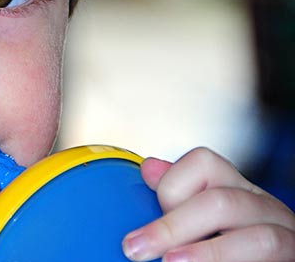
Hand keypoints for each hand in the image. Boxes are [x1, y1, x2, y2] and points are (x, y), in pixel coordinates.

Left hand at [122, 147, 294, 261]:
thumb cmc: (226, 245)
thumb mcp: (198, 220)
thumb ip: (178, 197)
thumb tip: (148, 167)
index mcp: (234, 188)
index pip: (203, 162)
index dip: (171, 184)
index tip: (148, 211)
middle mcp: (262, 206)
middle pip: (220, 201)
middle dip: (172, 226)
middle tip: (135, 248)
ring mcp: (284, 233)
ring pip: (256, 236)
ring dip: (208, 252)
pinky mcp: (291, 258)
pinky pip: (269, 256)